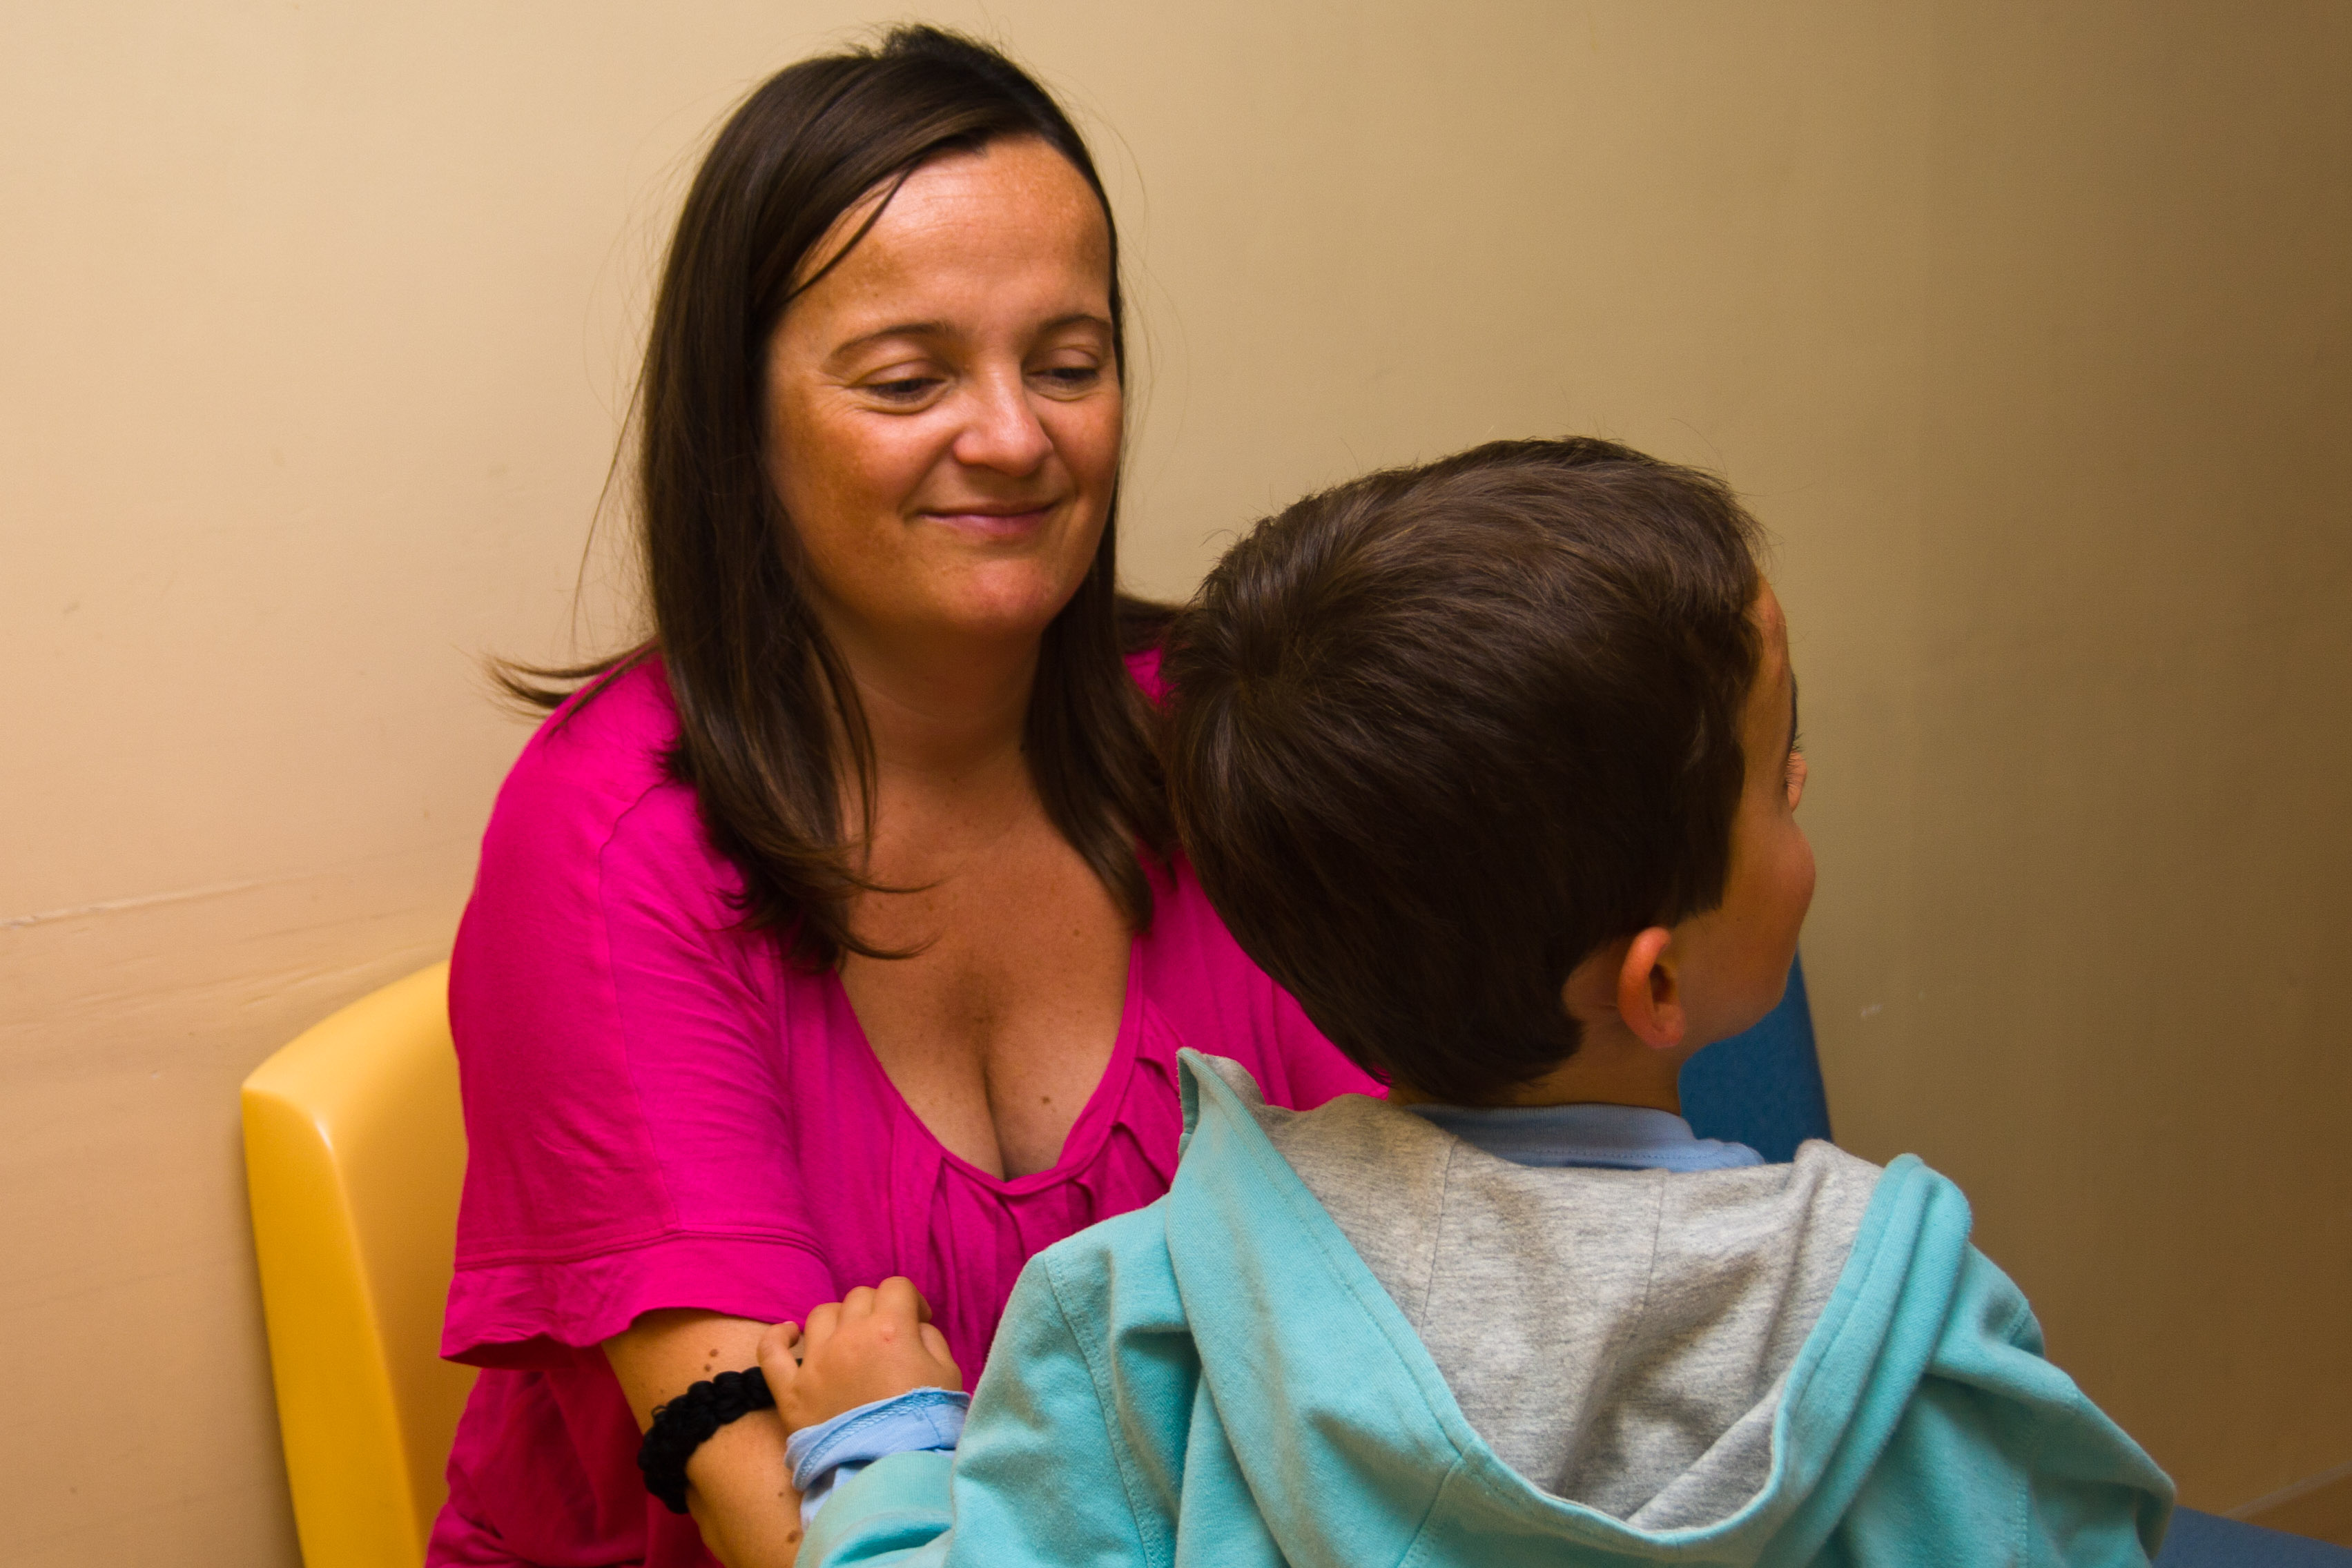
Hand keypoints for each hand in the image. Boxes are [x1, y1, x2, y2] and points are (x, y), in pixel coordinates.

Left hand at [758, 1277, 962, 1437]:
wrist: (890, 1472)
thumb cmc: (925, 1424)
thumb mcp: (948, 1374)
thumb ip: (931, 1339)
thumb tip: (914, 1326)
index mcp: (890, 1329)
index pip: (896, 1288)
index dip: (910, 1300)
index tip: (917, 1321)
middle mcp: (849, 1336)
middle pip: (859, 1297)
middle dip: (877, 1309)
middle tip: (887, 1338)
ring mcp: (815, 1362)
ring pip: (821, 1315)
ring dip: (839, 1320)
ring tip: (849, 1341)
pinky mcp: (791, 1390)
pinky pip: (771, 1350)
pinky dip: (778, 1337)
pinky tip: (790, 1334)